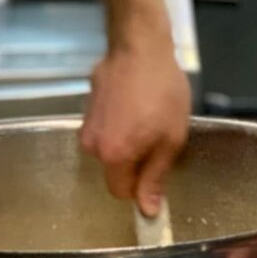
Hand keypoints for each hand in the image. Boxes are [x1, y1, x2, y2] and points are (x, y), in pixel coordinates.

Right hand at [78, 43, 189, 215]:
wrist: (140, 46)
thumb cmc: (162, 92)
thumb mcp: (171, 137)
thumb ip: (156, 175)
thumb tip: (148, 210)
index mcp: (113, 156)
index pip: (121, 192)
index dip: (140, 187)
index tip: (156, 174)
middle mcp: (91, 145)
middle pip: (114, 169)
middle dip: (135, 161)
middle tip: (157, 137)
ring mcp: (85, 125)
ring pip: (109, 148)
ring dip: (127, 140)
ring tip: (147, 116)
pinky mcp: (86, 107)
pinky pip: (105, 128)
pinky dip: (119, 124)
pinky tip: (134, 104)